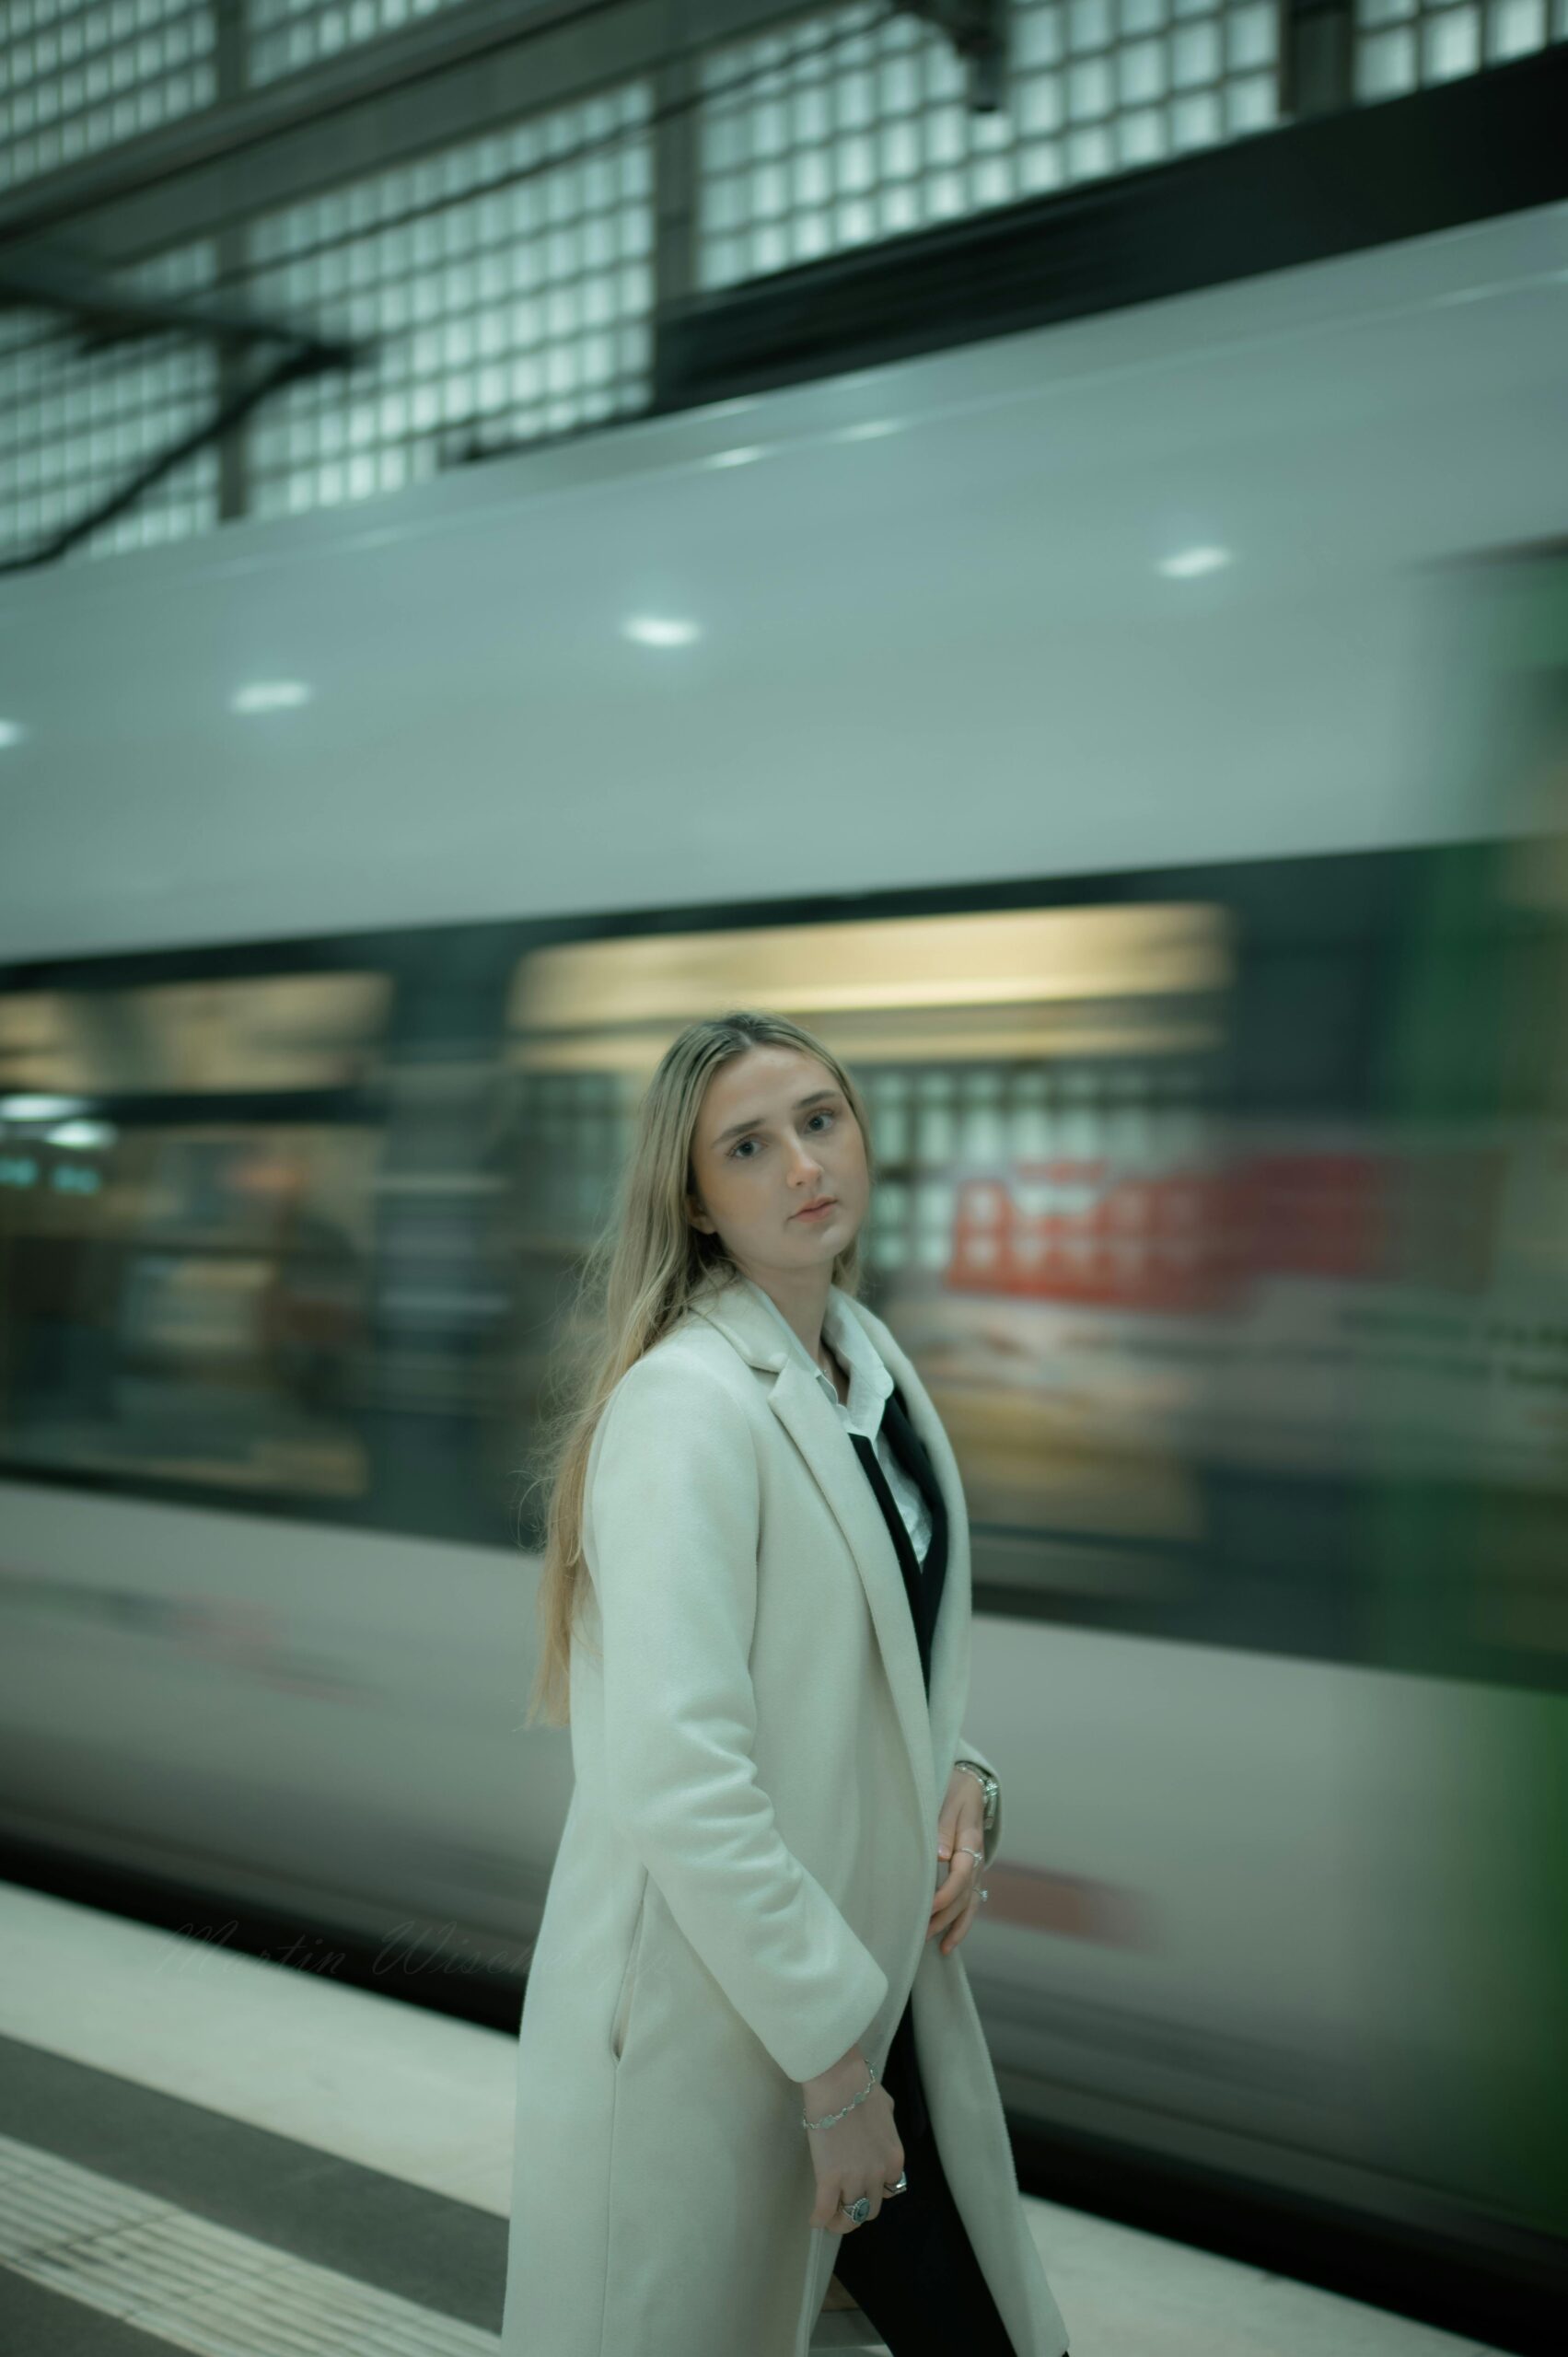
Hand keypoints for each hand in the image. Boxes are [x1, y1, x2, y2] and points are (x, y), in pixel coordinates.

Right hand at [803, 2051, 904, 2234]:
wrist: (840, 2084)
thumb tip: (882, 2122)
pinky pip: (825, 2211)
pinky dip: (820, 2219)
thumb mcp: (887, 2108)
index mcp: (894, 2160)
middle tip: (845, 2205)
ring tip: (830, 2218)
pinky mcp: (830, 2180)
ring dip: (840, 2221)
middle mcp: (878, 2175)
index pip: (890, 2191)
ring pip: (850, 2216)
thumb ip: (887, 2124)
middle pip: (871, 2209)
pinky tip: (815, 2220)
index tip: (863, 2188)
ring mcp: (854, 2179)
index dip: (874, 2191)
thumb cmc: (861, 2087)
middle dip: (859, 2209)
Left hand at [928, 1764, 985, 1955]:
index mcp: (970, 1841)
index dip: (946, 1892)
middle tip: (921, 1932)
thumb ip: (943, 1827)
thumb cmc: (954, 1790)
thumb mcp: (948, 1801)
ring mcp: (977, 1869)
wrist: (971, 1785)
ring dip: (954, 1925)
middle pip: (965, 1895)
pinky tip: (948, 1942)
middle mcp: (977, 1860)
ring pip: (970, 1904)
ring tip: (938, 1946)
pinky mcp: (972, 1874)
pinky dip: (961, 1923)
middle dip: (945, 1916)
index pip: (962, 1873)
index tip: (929, 1906)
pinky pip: (970, 1903)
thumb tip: (940, 1855)